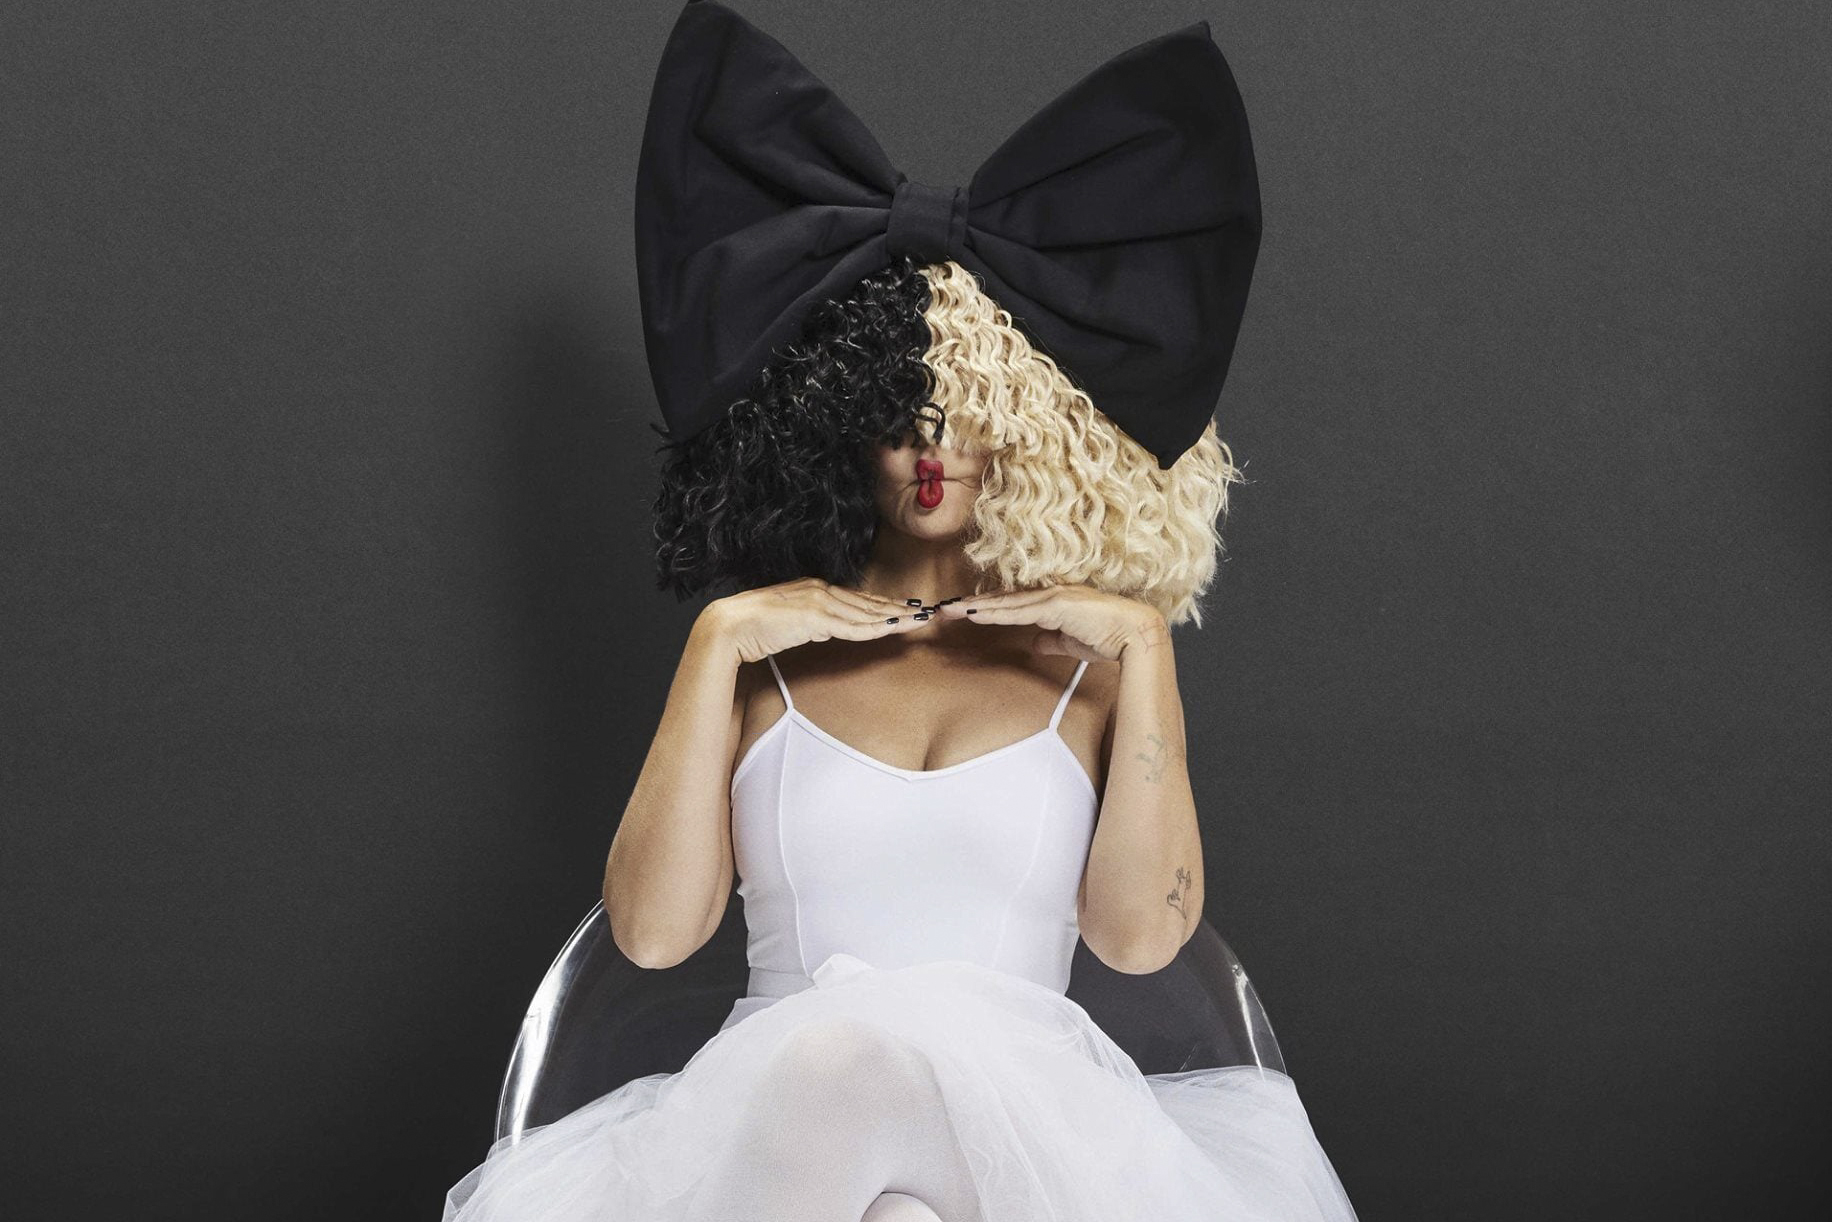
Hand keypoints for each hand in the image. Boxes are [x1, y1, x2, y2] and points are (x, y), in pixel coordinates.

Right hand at [700, 577, 933, 663]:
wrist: (729, 627)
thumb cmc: (753, 628)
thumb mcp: (790, 623)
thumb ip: (810, 623)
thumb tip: (824, 629)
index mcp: (814, 588)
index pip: (857, 598)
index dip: (884, 604)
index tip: (906, 607)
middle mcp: (820, 590)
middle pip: (869, 602)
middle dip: (899, 607)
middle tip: (926, 611)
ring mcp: (819, 602)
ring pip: (867, 613)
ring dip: (896, 617)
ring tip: (920, 619)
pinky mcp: (815, 619)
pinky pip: (854, 627)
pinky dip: (877, 628)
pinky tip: (896, 628)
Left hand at [935, 582, 1166, 662]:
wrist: (1134, 635)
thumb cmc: (1108, 638)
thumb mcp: (1072, 642)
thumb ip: (1052, 640)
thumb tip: (1035, 643)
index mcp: (1053, 601)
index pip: (1013, 603)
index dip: (987, 607)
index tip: (963, 612)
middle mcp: (1050, 594)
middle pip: (1002, 599)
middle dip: (972, 604)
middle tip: (944, 609)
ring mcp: (1053, 597)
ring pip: (1005, 603)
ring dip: (975, 607)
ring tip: (949, 611)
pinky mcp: (1056, 606)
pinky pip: (1018, 611)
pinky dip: (994, 612)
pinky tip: (974, 614)